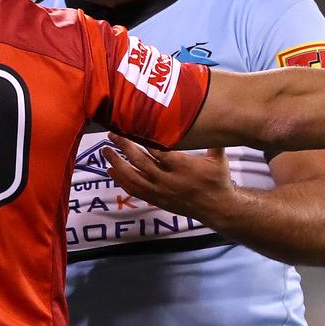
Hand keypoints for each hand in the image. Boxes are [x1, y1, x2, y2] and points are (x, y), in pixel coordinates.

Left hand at [101, 133, 235, 219]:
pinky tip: (111, 171)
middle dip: (125, 148)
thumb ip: (212, 139)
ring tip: (106, 152)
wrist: (217, 208)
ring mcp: (161, 191)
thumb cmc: (218, 180)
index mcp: (183, 167)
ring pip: (134, 178)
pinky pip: (135, 190)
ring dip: (118, 165)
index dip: (143, 141)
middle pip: (142, 163)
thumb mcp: (219, 157)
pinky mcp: (157, 200)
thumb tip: (213, 117)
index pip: (159, 152)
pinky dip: (122, 181)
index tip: (130, 128)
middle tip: (112, 136)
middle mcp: (169, 180)